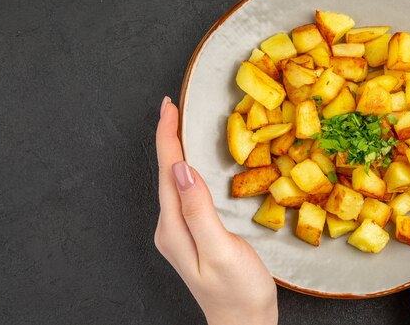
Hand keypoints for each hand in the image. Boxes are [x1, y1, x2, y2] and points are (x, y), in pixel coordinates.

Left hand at [154, 97, 277, 324]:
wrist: (244, 323)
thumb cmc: (238, 292)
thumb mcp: (220, 250)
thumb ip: (198, 211)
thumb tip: (181, 169)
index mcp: (173, 227)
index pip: (167, 171)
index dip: (167, 136)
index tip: (168, 107)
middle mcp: (170, 227)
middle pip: (165, 173)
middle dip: (167, 137)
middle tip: (172, 108)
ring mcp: (179, 231)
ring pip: (174, 181)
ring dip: (174, 150)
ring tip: (178, 125)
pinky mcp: (192, 233)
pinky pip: (185, 192)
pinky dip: (187, 168)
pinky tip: (192, 162)